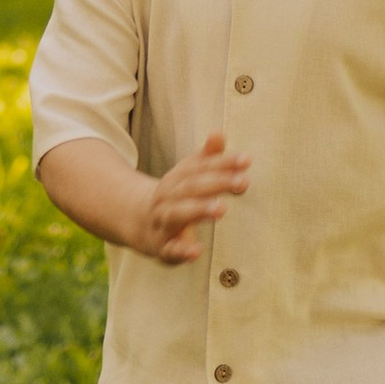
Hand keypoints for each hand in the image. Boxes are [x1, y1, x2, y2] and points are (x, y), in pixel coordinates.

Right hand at [136, 133, 249, 264]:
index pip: (200, 167)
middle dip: (216, 183)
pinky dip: (181, 250)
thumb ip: (207, 157)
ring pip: (177, 214)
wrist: (138, 222)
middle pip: (191, 187)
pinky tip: (196, 251)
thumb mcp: (188, 175)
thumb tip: (218, 133)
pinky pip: (170, 249)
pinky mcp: (162, 247)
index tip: (247, 160)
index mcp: (176, 178)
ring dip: (199, 210)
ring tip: (221, 209)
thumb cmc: (175, 196)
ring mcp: (162, 222)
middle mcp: (167, 197)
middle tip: (242, 182)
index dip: (223, 162)